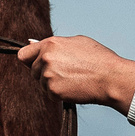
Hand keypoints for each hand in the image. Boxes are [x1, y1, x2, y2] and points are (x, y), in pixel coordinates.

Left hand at [17, 35, 134, 111]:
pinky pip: (49, 93)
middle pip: (31, 70)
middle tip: (64, 72)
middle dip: (43, 72)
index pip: (23, 54)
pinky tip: (73, 87)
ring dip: (51, 83)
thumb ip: (53, 44)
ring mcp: (48, 76)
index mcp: (50, 44)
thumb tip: (33, 43)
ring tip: (72, 78)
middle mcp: (46, 58)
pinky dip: (58, 93)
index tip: (35, 63)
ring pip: (40, 83)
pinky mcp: (53, 91)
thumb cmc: (98, 59)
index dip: (29, 59)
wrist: (111, 78)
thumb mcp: (76, 42)